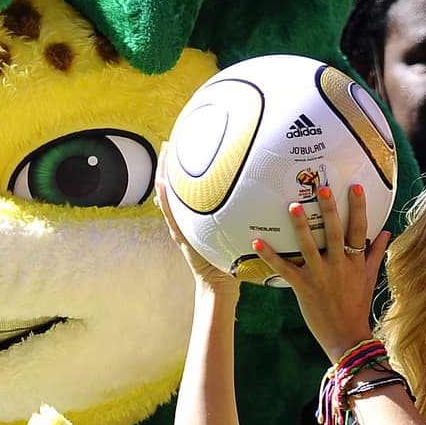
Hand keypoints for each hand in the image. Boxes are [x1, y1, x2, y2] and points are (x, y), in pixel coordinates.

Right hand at [154, 143, 239, 293]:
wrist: (218, 280)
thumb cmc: (231, 257)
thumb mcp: (236, 229)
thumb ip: (243, 213)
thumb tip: (263, 193)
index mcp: (196, 216)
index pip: (188, 188)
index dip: (184, 168)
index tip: (185, 147)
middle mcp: (185, 218)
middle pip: (172, 188)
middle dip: (169, 165)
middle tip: (168, 144)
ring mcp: (180, 226)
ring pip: (167, 197)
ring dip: (162, 176)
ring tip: (163, 156)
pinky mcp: (180, 235)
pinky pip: (171, 214)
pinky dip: (165, 199)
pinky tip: (162, 183)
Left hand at [252, 183, 388, 359]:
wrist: (347, 335)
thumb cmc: (358, 304)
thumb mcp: (370, 277)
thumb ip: (376, 253)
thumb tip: (386, 232)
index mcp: (356, 262)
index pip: (359, 230)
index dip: (358, 208)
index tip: (355, 187)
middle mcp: (340, 266)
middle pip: (334, 233)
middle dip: (329, 210)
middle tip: (322, 189)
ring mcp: (321, 277)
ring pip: (309, 247)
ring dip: (301, 227)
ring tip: (293, 207)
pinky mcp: (304, 288)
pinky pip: (285, 269)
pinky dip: (271, 256)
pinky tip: (258, 242)